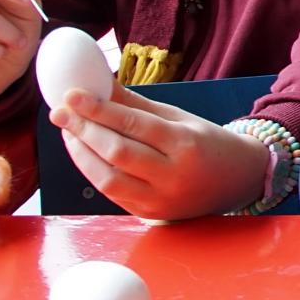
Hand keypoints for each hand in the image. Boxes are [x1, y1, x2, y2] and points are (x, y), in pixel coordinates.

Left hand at [51, 86, 271, 219]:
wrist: (238, 181)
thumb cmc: (208, 143)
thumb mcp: (179, 117)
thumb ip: (137, 105)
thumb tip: (99, 85)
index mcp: (186, 144)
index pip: (133, 125)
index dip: (98, 109)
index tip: (72, 95)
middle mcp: (173, 175)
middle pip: (117, 152)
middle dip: (83, 130)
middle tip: (61, 112)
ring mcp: (161, 199)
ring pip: (108, 179)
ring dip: (81, 154)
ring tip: (69, 133)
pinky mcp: (150, 214)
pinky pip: (113, 193)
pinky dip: (94, 172)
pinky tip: (85, 153)